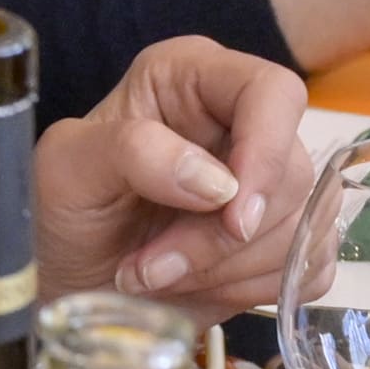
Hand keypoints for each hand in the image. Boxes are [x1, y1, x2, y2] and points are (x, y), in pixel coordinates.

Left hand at [36, 35, 311, 306]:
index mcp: (192, 78)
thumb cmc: (63, 210)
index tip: (233, 216)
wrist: (71, 281)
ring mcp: (268, 183)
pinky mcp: (284, 240)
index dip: (265, 151)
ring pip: (301, 228)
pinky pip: (305, 269)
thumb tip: (215, 182)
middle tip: (151, 266)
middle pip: (289, 173)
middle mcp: (241, 122)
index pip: (271, 92)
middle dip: (220, 238)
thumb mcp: (68, 167)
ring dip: (226, 270)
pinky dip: (249, 290)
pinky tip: (195, 286)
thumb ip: (131, 151)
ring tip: (156, 275)